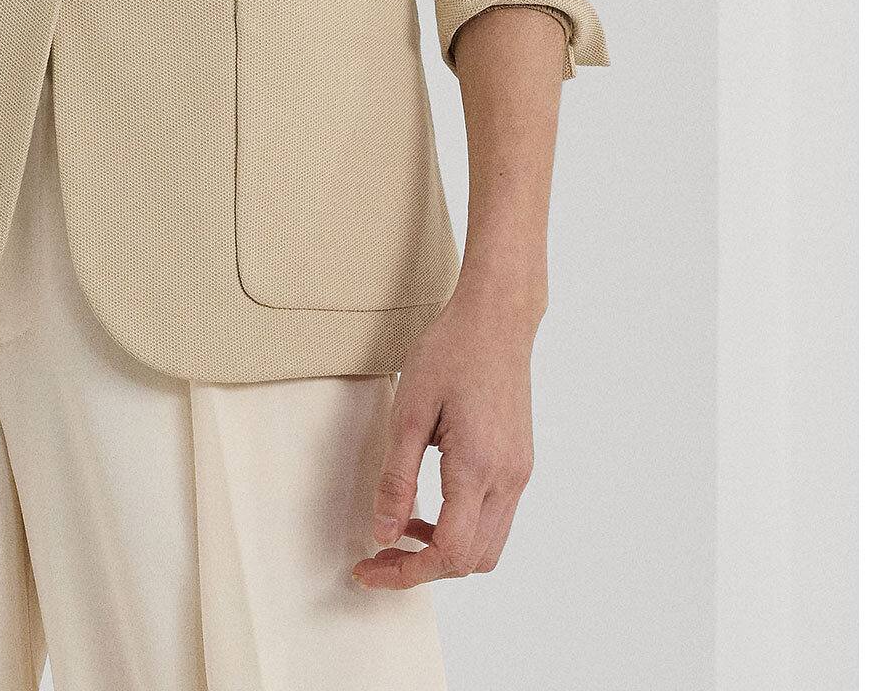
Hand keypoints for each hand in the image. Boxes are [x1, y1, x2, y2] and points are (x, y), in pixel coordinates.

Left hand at [351, 285, 539, 589]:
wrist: (498, 317)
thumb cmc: (451, 351)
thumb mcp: (409, 410)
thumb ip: (396, 479)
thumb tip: (383, 534)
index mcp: (478, 466)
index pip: (449, 552)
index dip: (406, 572)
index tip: (370, 569)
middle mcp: (508, 478)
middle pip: (471, 561)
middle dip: (423, 569)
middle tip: (380, 554)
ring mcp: (519, 473)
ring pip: (487, 547)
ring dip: (445, 551)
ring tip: (403, 529)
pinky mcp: (520, 464)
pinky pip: (495, 519)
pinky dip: (463, 528)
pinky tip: (432, 505)